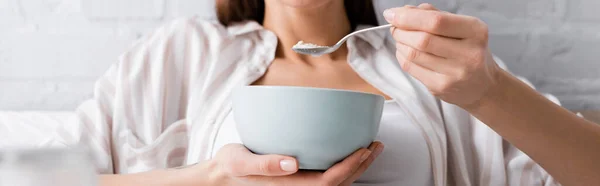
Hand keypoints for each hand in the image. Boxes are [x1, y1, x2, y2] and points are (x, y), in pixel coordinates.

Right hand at [198, 142, 382, 185]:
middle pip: (339, 185)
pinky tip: (348, 151)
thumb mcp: (240, 162)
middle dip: (361, 167)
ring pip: (336, 183)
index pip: (328, 182)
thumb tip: (292, 162)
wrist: (222, 177)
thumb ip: (265, 163)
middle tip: (376, 145)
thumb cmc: (231, 168)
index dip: (349, 168)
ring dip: (356, 168)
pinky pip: (326, 177)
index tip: (364, 149)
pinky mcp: (298, 180)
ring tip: (371, 148)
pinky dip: (343, 166)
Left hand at [383, 4, 500, 107]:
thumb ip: (434, 15)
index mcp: (475, 32)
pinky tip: (405, 51)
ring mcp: (454, 74)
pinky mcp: (440, 87)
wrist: (482, 86)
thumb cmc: (469, 52)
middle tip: (395, 26)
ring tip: (401, 38)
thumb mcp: (462, 28)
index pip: (436, 22)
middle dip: (401, 30)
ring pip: (413, 54)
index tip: (392, 13)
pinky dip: (401, 56)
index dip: (408, 17)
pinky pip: (410, 68)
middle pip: (422, 39)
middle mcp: (468, 54)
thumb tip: (404, 11)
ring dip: (400, 42)